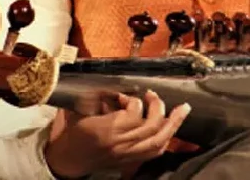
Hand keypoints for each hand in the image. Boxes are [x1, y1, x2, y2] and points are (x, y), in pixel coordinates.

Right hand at [44, 90, 191, 177]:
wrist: (67, 160)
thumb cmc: (71, 134)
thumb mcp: (78, 109)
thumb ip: (98, 97)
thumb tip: (117, 88)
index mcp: (106, 130)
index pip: (133, 112)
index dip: (133, 100)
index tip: (124, 96)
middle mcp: (120, 144)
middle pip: (151, 126)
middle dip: (158, 107)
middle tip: (154, 95)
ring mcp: (127, 154)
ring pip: (159, 141)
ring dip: (173, 124)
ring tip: (183, 110)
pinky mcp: (130, 161)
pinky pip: (154, 152)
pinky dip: (166, 140)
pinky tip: (171, 129)